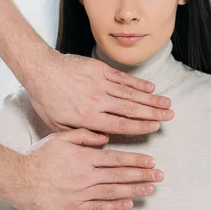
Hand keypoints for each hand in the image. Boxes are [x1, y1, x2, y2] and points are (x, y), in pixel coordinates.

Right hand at [9, 129, 163, 209]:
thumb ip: (83, 135)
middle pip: (120, 176)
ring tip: (151, 189)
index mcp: (84, 157)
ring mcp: (80, 193)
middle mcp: (86, 175)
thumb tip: (104, 137)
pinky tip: (129, 204)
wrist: (19, 179)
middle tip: (159, 175)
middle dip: (142, 175)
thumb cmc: (39, 157)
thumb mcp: (60, 137)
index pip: (116, 159)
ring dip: (135, 190)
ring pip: (113, 192)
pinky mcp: (74, 208)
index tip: (151, 161)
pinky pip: (99, 208)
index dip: (136, 160)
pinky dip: (115, 207)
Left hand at [26, 50, 174, 134]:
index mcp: (89, 117)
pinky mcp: (100, 70)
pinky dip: (138, 83)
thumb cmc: (46, 99)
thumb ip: (82, 136)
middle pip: (132, 109)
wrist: (40, 70)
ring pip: (131, 94)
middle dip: (153, 114)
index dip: (141, 127)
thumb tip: (105, 140)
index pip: (121, 125)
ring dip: (151, 99)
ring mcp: (101, 83)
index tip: (155, 128)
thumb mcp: (57, 126)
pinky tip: (150, 88)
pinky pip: (123, 78)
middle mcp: (98, 101)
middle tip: (170, 116)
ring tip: (167, 104)